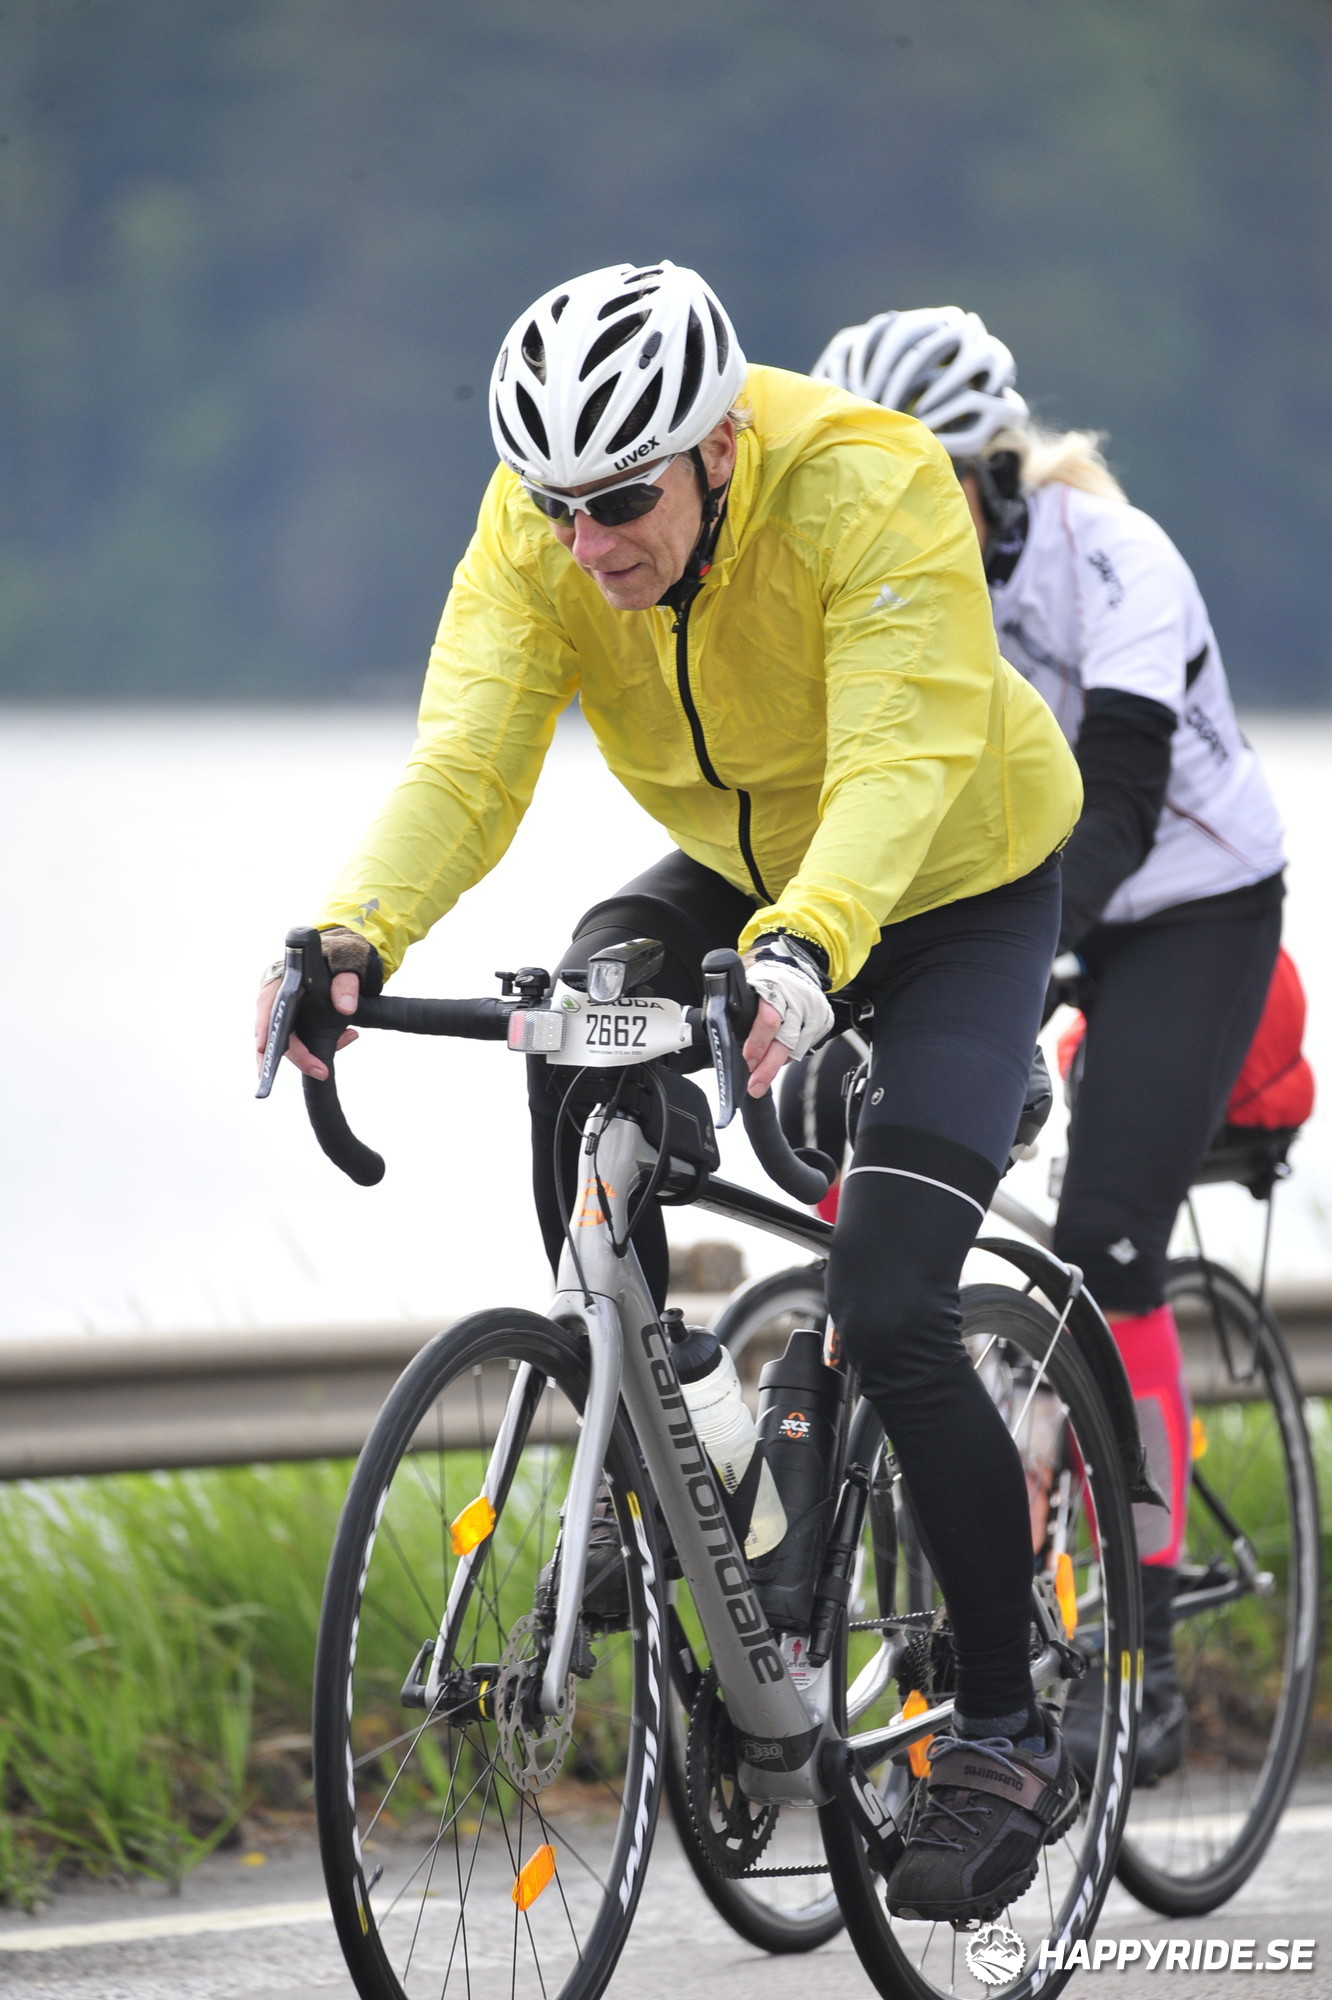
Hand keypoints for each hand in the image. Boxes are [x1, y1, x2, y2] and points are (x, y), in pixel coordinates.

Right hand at [253, 929, 378, 1080]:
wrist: (339, 957)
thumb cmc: (335, 956)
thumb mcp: (345, 962)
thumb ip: (346, 982)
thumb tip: (346, 1008)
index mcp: (280, 979)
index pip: (268, 1004)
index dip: (264, 1028)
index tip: (264, 1049)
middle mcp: (275, 998)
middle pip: (274, 1031)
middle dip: (295, 1055)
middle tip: (319, 1071)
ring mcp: (283, 1013)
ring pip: (286, 1041)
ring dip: (307, 1055)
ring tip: (327, 1066)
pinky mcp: (294, 1023)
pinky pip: (299, 1041)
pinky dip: (315, 1049)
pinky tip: (343, 1039)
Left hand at [742, 934, 834, 1095]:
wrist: (794, 963)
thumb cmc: (765, 977)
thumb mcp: (744, 984)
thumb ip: (732, 1006)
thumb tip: (716, 1033)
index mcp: (774, 987)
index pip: (768, 1020)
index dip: (757, 1044)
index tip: (747, 1062)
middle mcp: (798, 999)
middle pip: (785, 1041)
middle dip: (768, 1067)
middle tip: (755, 1085)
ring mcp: (813, 1010)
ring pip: (797, 1048)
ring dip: (777, 1065)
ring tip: (762, 1077)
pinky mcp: (823, 1020)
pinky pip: (806, 1046)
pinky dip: (790, 1055)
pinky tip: (778, 1058)